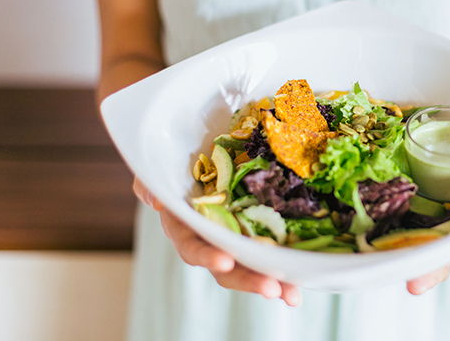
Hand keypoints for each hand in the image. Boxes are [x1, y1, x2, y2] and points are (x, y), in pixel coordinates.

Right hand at [133, 179, 302, 306]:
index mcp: (185, 226)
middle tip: (270, 288)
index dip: (207, 255)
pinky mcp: (259, 234)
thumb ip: (149, 180)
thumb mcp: (159, 167)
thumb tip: (153, 198)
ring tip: (291, 294)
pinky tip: (300, 286)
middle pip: (227, 268)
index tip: (225, 261)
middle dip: (248, 279)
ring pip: (252, 267)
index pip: (193, 246)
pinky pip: (272, 256)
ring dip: (271, 283)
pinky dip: (287, 271)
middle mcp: (211, 240)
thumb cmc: (177, 163)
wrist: (203, 154)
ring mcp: (236, 239)